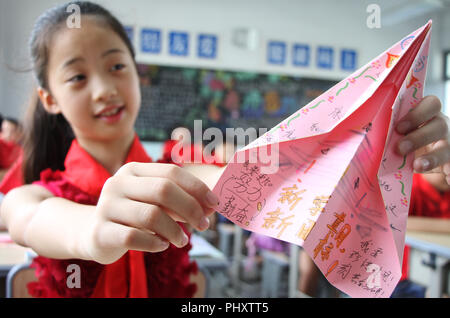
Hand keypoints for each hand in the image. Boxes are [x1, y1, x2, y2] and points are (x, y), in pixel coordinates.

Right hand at [81, 163, 218, 263]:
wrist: (95, 233)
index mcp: (133, 170)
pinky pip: (134, 238)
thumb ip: (180, 199)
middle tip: (204, 224)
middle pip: (163, 190)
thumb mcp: (154, 201)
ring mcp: (106, 207)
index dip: (196, 187)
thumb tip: (211, 205)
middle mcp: (118, 183)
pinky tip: (163, 245)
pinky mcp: (101, 232)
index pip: (171, 172)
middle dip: (190, 208)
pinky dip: (155, 243)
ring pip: (151, 216)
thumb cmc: (134, 215)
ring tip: (182, 240)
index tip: (214, 204)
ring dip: (174, 230)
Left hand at [395, 95, 449, 183]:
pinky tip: (439, 176)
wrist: (430, 161)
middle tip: (399, 148)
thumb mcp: (404, 136)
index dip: (416, 114)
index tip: (399, 127)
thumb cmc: (412, 143)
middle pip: (439, 125)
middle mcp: (443, 126)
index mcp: (430, 114)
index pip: (431, 104)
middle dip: (418, 137)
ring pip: (447, 147)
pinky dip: (444, 170)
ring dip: (431, 157)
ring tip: (416, 166)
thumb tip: (370, 142)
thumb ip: (394, 136)